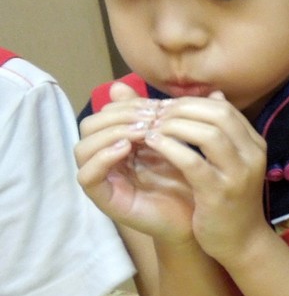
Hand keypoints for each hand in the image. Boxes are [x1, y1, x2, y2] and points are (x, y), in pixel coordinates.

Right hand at [76, 84, 195, 243]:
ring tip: (141, 132)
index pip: (108, 111)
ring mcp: (102, 177)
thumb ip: (160, 113)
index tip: (157, 105)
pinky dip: (102, 158)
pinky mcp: (102, 197)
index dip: (129, 104)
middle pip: (90, 125)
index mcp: (120, 139)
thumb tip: (135, 84)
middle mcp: (106, 156)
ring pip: (83, 147)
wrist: (199, 211)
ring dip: (111, 133)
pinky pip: (86, 176)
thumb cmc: (188, 174)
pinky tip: (126, 149)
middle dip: (119, 116)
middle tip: (149, 117)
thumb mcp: (175, 138)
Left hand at [136, 92, 269, 263]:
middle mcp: (252, 154)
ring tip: (151, 127)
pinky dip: (170, 148)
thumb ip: (221, 129)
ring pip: (208, 133)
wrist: (241, 240)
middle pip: (218, 114)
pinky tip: (153, 144)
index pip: (223, 108)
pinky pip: (193, 162)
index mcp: (254, 143)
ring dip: (174, 125)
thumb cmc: (230, 198)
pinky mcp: (219, 193)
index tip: (166, 107)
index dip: (191, 102)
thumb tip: (213, 94)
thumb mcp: (230, 159)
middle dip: (182, 109)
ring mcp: (238, 173)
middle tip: (154, 113)